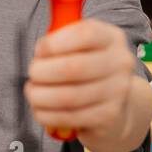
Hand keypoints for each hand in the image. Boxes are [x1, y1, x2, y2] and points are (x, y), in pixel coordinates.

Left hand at [24, 18, 133, 138]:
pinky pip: (70, 116)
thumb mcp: (80, 45)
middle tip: (32, 74)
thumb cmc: (87, 67)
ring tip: (32, 92)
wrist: (115, 101)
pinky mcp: (109, 116)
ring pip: (69, 96)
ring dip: (41, 95)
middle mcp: (120, 62)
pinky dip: (47, 114)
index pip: (85, 34)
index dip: (54, 43)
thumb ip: (60, 40)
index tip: (39, 51)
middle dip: (43, 72)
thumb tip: (40, 49)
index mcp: (111, 37)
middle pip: (74, 68)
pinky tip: (40, 109)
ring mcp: (117, 91)